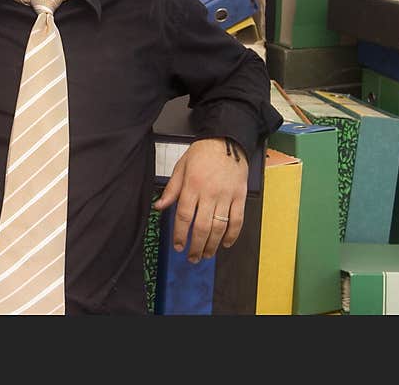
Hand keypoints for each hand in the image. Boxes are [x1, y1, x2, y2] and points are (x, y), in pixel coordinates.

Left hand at [152, 138, 247, 262]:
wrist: (227, 140)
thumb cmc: (202, 153)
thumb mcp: (181, 167)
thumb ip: (171, 189)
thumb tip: (158, 207)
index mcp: (192, 185)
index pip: (184, 216)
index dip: (180, 234)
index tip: (178, 246)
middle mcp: (209, 193)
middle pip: (202, 226)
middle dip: (196, 246)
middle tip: (191, 257)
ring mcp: (226, 196)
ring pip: (219, 227)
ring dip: (212, 245)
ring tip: (206, 254)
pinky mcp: (240, 196)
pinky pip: (237, 220)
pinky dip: (232, 235)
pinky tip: (225, 244)